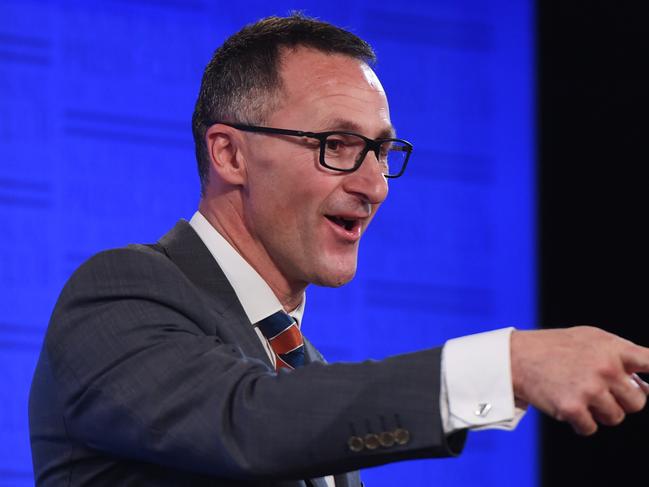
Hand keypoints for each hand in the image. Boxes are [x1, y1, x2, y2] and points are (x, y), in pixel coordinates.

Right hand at [511, 326, 648, 434]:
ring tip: (578, 395)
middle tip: (600, 391)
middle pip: (638, 402)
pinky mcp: (572, 408)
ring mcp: (590, 389)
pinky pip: (591, 428)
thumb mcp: (590, 339)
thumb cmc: (556, 347)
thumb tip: (644, 384)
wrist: (517, 356)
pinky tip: (566, 404)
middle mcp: (606, 368)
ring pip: (615, 418)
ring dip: (600, 412)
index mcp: (614, 349)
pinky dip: (580, 422)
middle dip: (622, 401)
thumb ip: (619, 356)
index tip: (648, 384)